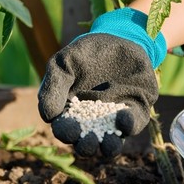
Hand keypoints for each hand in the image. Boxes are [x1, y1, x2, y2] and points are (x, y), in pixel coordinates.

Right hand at [38, 8, 165, 156]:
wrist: (117, 37)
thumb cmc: (85, 52)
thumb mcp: (63, 63)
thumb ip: (53, 86)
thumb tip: (48, 117)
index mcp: (70, 113)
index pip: (65, 130)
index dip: (66, 133)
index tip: (70, 129)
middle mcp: (91, 122)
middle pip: (87, 143)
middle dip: (87, 146)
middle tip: (88, 140)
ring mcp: (114, 119)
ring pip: (111, 143)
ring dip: (108, 146)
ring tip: (107, 142)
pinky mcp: (135, 112)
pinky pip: (133, 125)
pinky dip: (129, 125)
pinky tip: (124, 118)